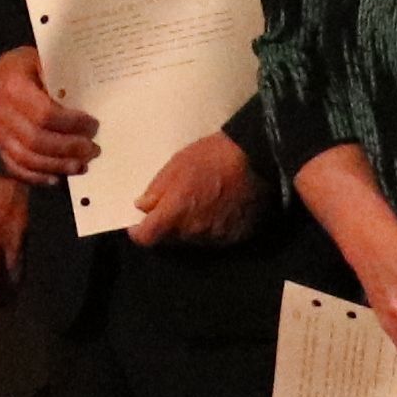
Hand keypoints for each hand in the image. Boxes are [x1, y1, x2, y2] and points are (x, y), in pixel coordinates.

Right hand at [0, 47, 98, 186]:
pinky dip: (38, 176)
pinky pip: (17, 168)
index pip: (44, 113)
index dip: (71, 123)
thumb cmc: (28, 67)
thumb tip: (90, 101)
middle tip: (93, 149)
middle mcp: (2, 112)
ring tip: (83, 165)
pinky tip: (58, 177)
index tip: (93, 125)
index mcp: (14, 86)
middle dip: (69, 148)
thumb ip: (62, 79)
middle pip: (37, 140)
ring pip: (27, 158)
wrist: (0, 76)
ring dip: (58, 165)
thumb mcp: (45, 61)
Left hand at [0, 173, 27, 313]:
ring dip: (13, 286)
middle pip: (8, 276)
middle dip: (3, 296)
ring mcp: (23, 236)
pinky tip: (15, 277)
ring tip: (7, 301)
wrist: (15, 172)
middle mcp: (9, 238)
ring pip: (18, 268)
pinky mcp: (30, 232)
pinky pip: (24, 256)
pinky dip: (18, 270)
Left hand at [127, 133, 260, 251]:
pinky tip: (218, 210)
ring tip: (200, 206)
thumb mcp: (177, 164)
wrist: (257, 158)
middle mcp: (193, 232)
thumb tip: (142, 207)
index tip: (138, 225)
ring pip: (193, 240)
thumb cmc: (213, 156)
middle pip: (170, 240)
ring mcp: (216, 237)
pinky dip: (212, 228)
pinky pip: (216, 238)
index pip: (147, 237)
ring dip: (190, 228)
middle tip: (173, 207)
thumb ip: (157, 189)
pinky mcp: (236, 237)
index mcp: (175, 213)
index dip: (139, 233)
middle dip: (167, 227)